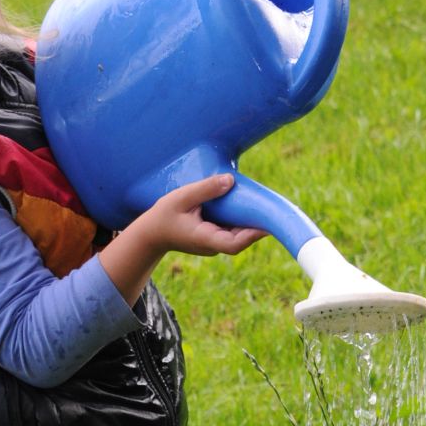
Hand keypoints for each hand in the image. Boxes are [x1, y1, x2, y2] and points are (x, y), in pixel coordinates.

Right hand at [137, 172, 265, 256]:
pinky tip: (248, 206)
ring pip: (239, 236)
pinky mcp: (214, 238)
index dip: (252, 235)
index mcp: (204, 238)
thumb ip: (205, 189)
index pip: (233, 244)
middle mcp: (212, 245)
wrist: (152, 234)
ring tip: (264, 204)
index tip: (268, 225)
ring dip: (251, 222)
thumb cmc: (163, 215)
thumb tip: (230, 180)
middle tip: (273, 207)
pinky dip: (241, 220)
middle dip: (258, 225)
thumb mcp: (181, 197)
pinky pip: (233, 231)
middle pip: (241, 240)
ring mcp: (214, 243)